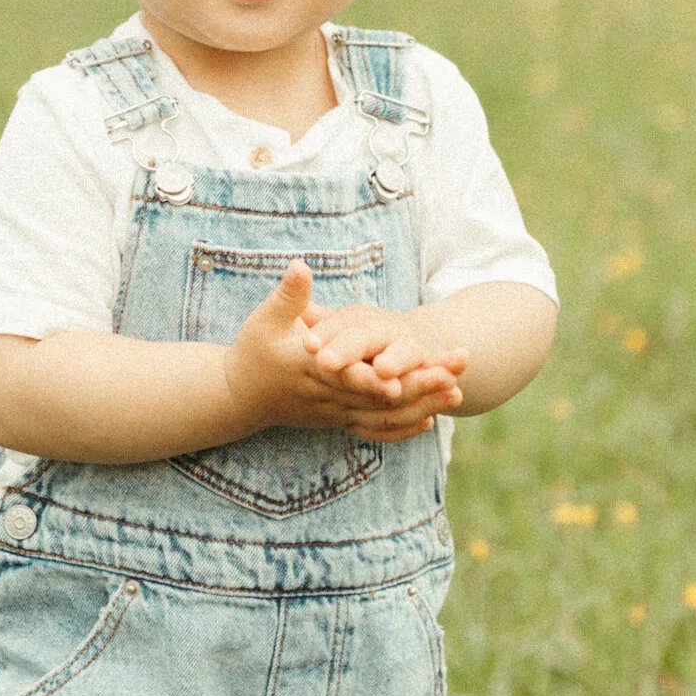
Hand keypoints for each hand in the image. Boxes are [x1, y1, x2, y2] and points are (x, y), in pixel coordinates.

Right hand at [222, 267, 456, 440]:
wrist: (239, 396)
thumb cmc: (253, 353)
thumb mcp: (264, 320)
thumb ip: (289, 295)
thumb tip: (300, 265)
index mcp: (310, 368)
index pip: (350, 375)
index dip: (381, 376)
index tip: (413, 370)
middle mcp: (327, 394)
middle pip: (378, 398)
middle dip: (419, 388)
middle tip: (455, 376)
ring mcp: (335, 412)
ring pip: (382, 416)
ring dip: (421, 408)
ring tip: (456, 395)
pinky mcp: (339, 420)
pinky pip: (374, 430)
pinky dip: (402, 428)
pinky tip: (429, 420)